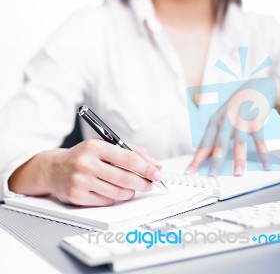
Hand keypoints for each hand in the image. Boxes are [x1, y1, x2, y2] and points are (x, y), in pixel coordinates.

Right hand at [9, 140, 161, 206]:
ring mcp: (81, 181)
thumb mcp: (104, 146)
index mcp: (95, 146)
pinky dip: (115, 197)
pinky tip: (113, 190)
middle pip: (126, 177)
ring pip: (118, 192)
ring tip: (132, 187)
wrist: (54, 169)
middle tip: (150, 184)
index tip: (157, 172)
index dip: (147, 167)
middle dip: (144, 182)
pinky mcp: (77, 196)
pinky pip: (107, 201)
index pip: (128, 158)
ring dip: (131, 191)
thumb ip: (131, 152)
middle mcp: (87, 163)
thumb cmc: (84, 156)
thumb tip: (155, 164)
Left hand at [186, 79, 275, 175]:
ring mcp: (241, 118)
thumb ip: (217, 140)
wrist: (255, 88)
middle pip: (219, 142)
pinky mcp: (256, 118)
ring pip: (239, 141)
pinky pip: (259, 138)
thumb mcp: (223, 122)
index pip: (204, 143)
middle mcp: (225, 120)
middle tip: (212, 175)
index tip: (190, 172)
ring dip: (239, 158)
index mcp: (214, 122)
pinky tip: (267, 166)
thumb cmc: (236, 110)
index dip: (196, 158)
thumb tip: (209, 161)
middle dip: (215, 160)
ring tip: (238, 174)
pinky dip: (263, 152)